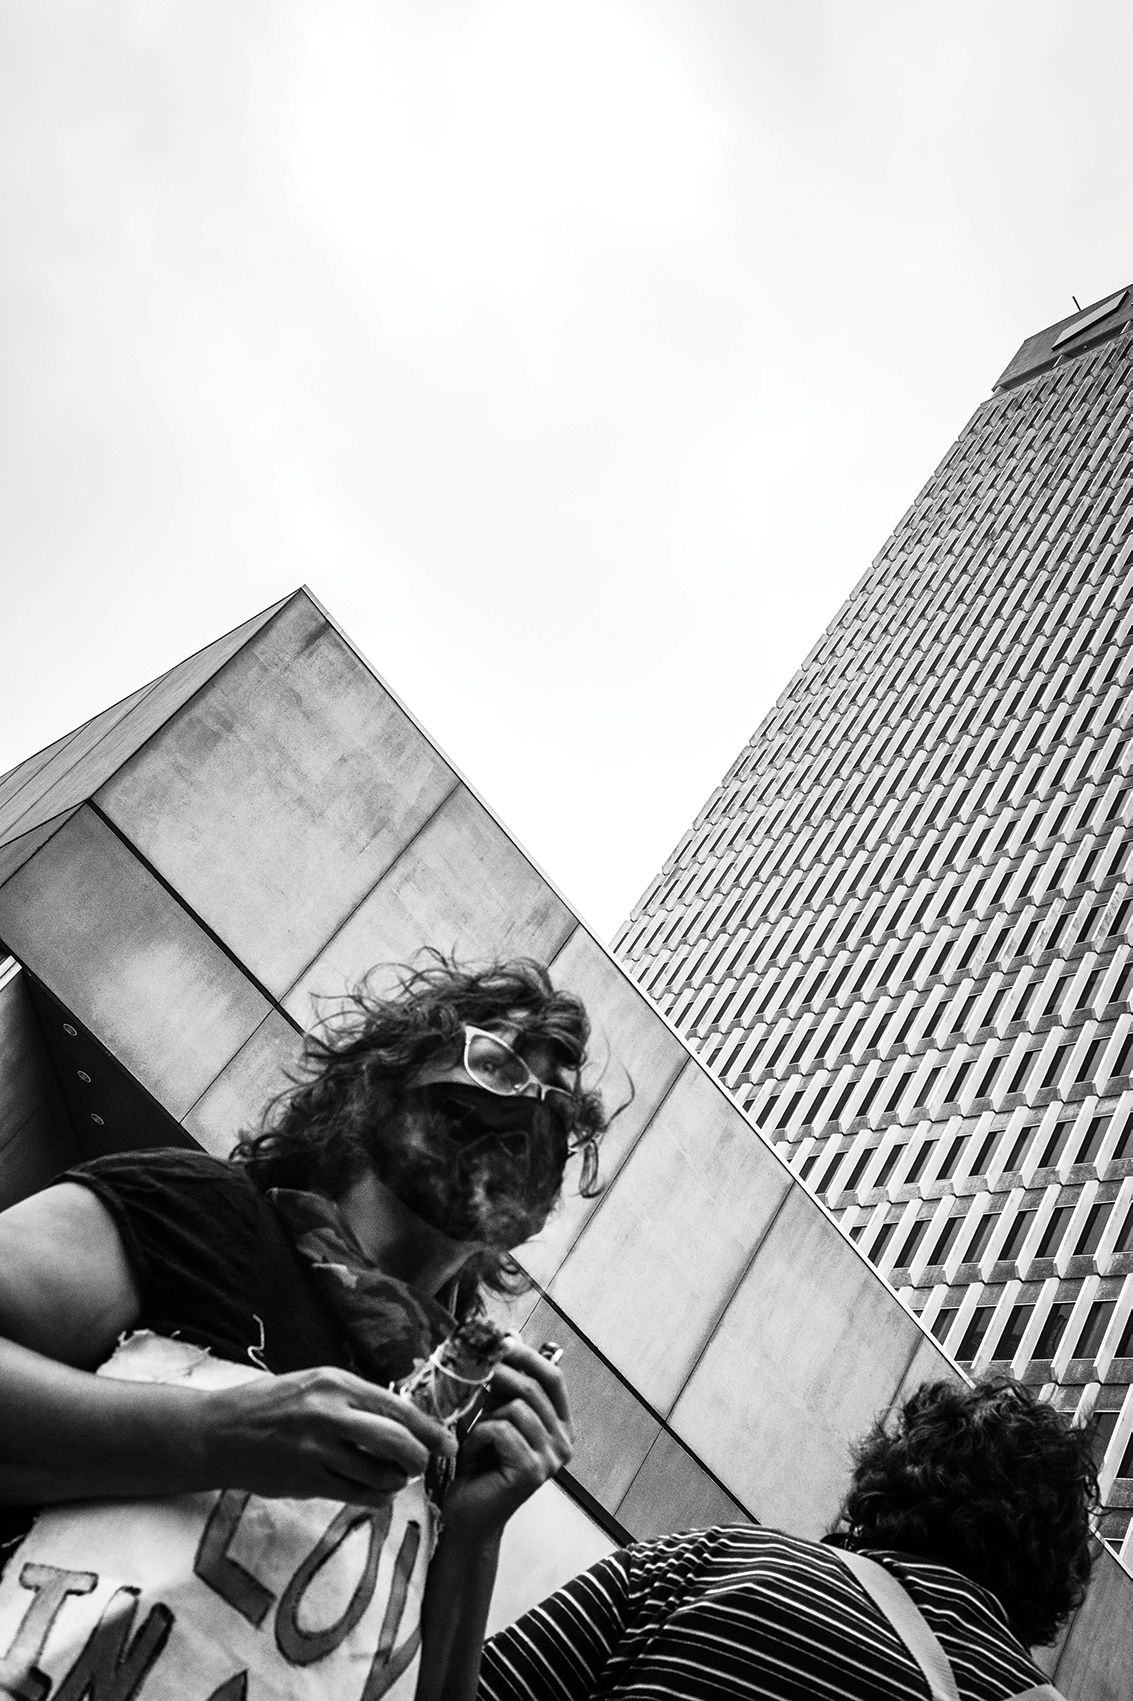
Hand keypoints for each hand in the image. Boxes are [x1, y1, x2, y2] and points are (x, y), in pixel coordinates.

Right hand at [198, 1366, 456, 1508]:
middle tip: (421, 1466)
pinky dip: (373, 1497)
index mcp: (336, 1383)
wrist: (220, 1432)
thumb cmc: (272, 1404)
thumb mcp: (315, 1384)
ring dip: (394, 1481)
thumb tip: (402, 1419)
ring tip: (393, 1478)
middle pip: (395, 1441)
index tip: (448, 1444)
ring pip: (378, 1473)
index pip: (397, 1407)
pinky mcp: (305, 1480)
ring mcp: (316, 1449)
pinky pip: (355, 1495)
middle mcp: (329, 1413)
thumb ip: (354, 1398)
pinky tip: (373, 1492)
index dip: (428, 1429)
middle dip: (417, 1458)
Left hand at [440, 1339, 572, 1547]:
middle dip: (500, 1374)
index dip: (528, 1354)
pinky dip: (479, 1435)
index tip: (501, 1340)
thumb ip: (506, 1383)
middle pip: (534, 1387)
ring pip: (516, 1407)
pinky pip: (502, 1430)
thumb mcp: (495, 1415)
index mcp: (560, 1426)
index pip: (554, 1377)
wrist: (467, 1516)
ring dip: (485, 1416)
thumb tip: (509, 1334)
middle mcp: (563, 1443)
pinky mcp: (532, 1472)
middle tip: (475, 1371)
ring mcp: (551, 1459)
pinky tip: (472, 1454)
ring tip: (475, 1435)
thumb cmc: (480, 1464)